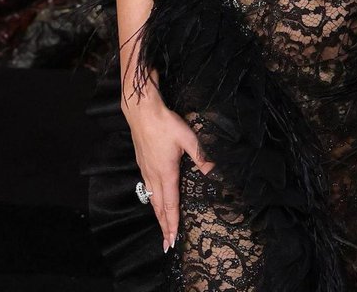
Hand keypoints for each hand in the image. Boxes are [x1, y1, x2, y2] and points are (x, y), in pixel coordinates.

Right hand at [124, 88, 213, 250]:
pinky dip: (152, 201)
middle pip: (159, 207)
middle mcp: (154, 176)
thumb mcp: (188, 138)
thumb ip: (201, 156)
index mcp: (166, 173)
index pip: (170, 205)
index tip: (171, 241)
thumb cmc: (166, 124)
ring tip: (161, 226)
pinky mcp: (142, 164)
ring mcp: (146, 170)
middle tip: (166, 244)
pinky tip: (153, 199)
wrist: (142, 112)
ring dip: (157, 215)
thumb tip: (214, 172)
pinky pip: (147, 189)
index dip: (172, 224)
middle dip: (163, 226)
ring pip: (152, 199)